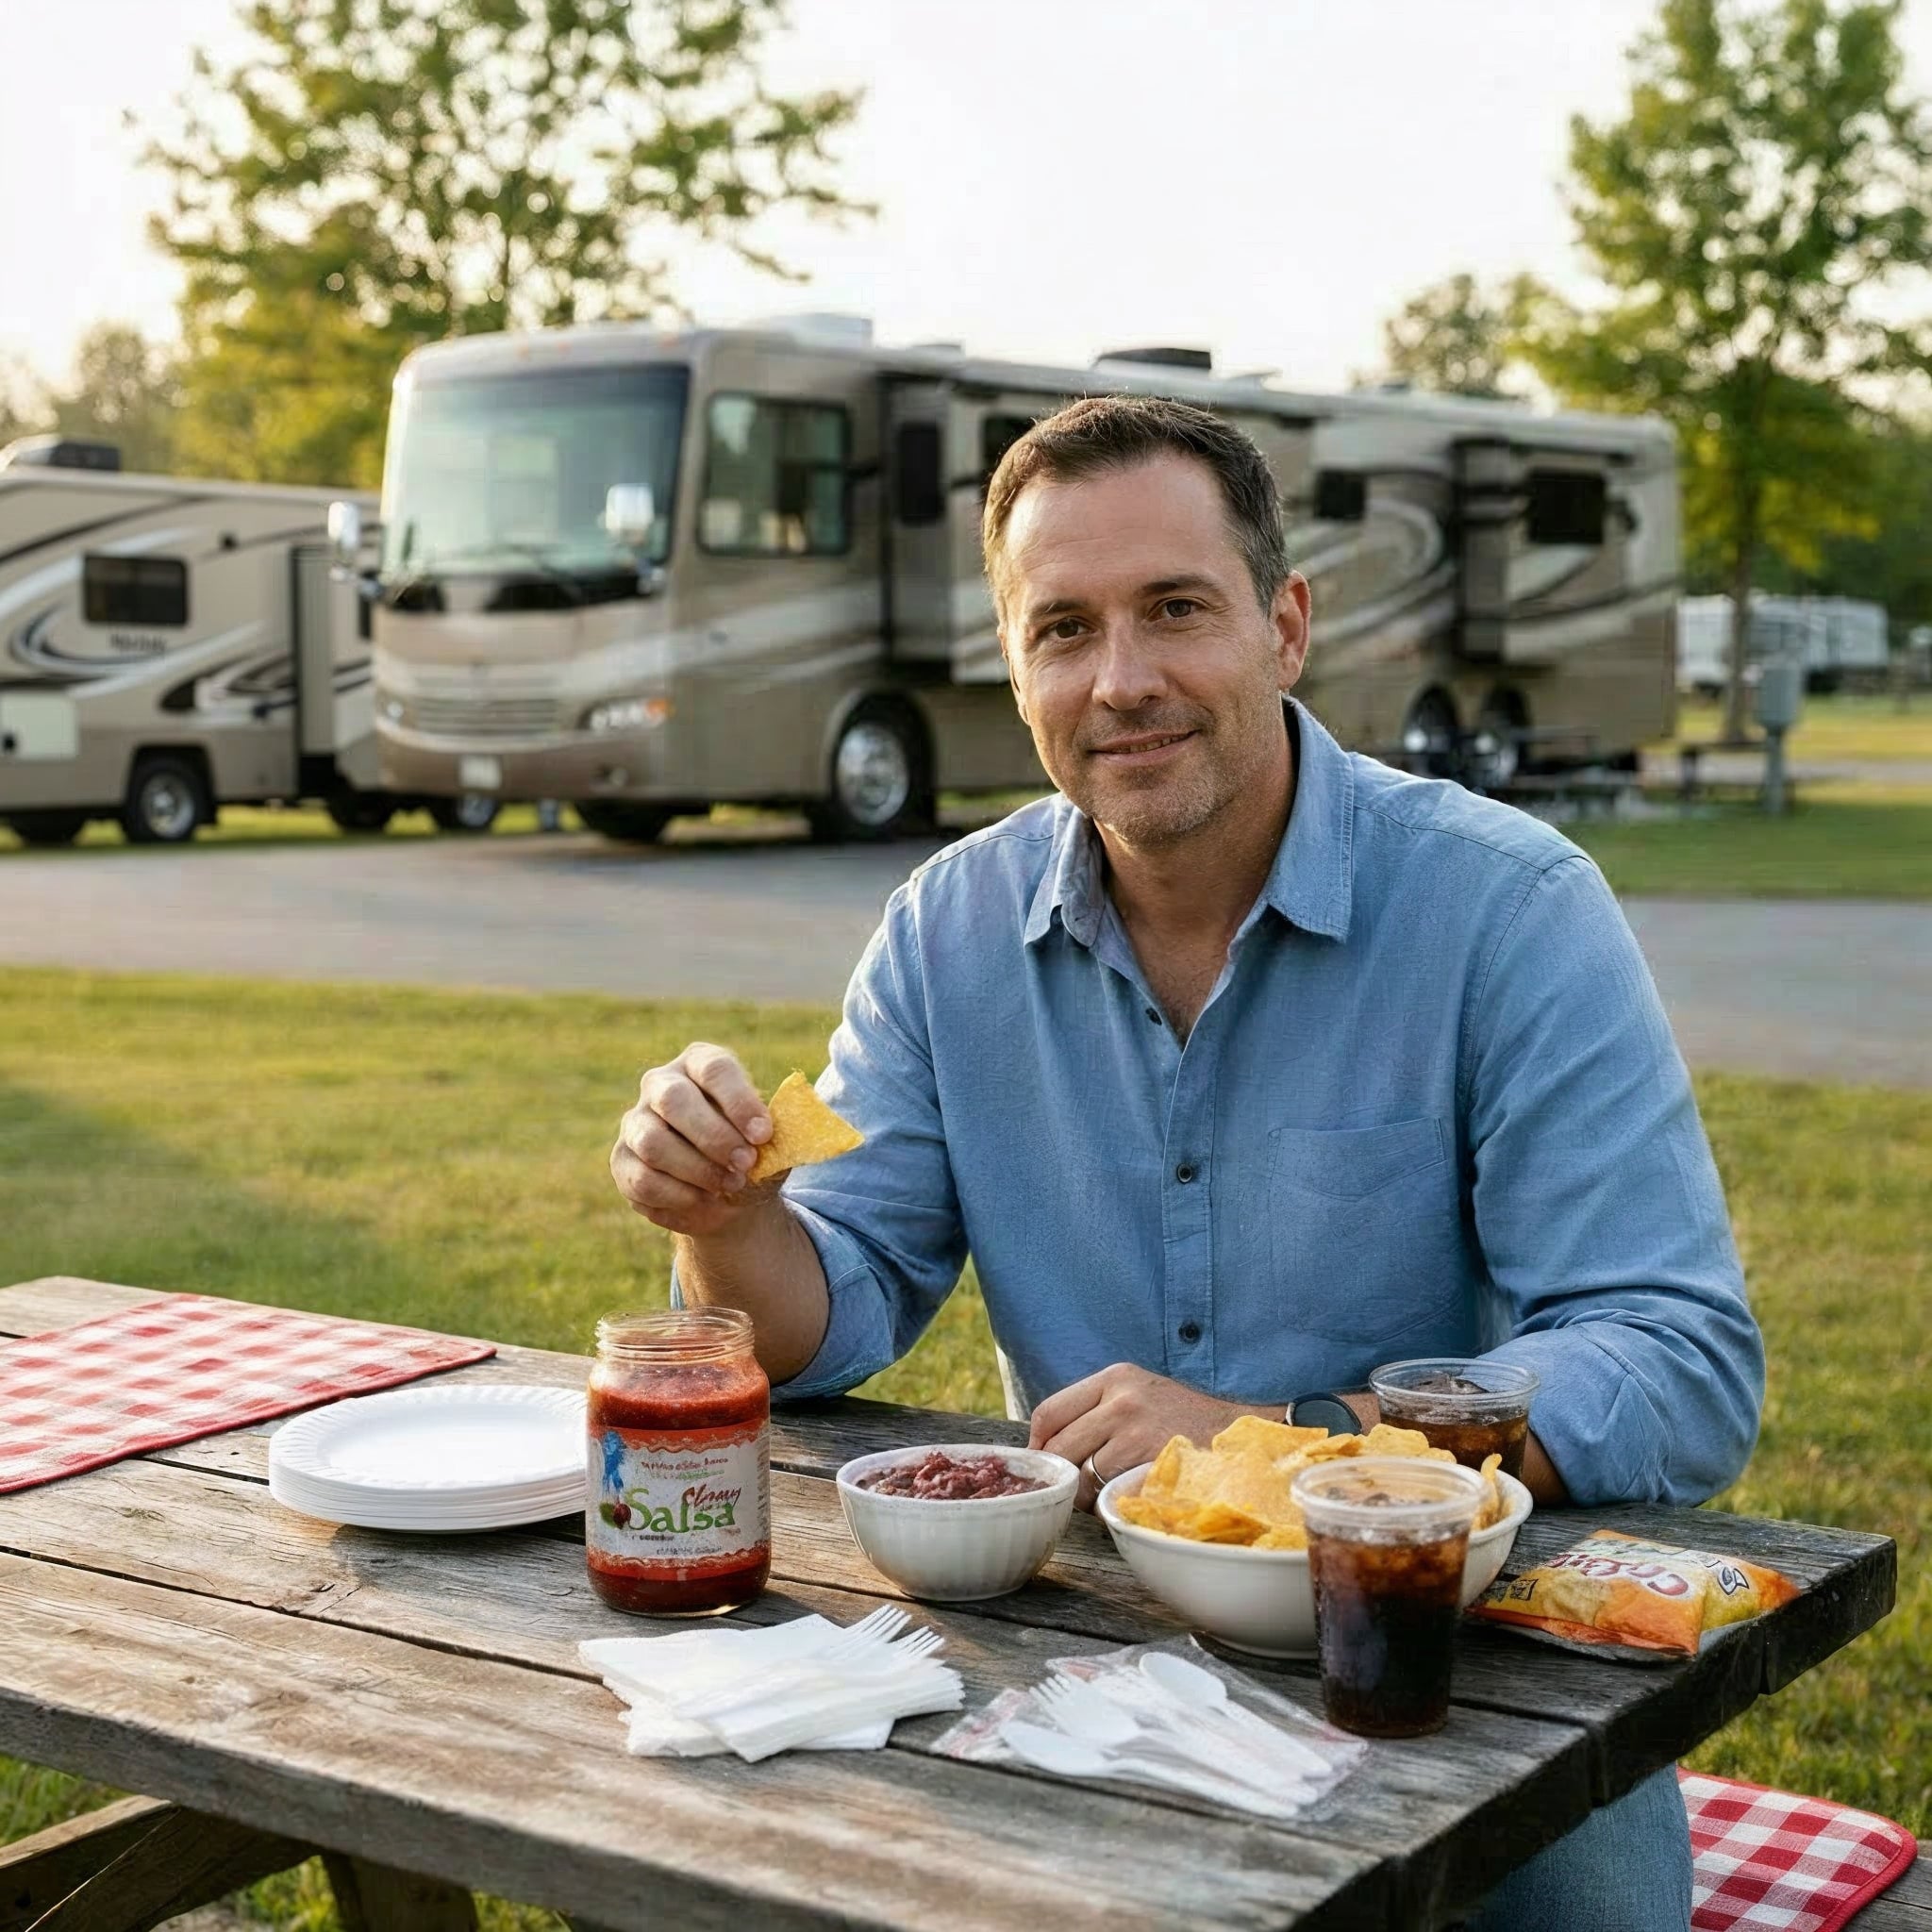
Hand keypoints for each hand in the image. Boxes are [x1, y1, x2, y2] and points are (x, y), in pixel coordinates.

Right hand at [611, 1043, 775, 1238]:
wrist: (729, 1194)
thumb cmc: (754, 1154)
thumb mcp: (774, 1142)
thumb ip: (781, 1133)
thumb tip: (785, 1137)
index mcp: (700, 1064)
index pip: (714, 1069)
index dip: (738, 1101)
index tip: (763, 1135)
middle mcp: (661, 1084)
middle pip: (674, 1100)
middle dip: (713, 1137)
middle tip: (745, 1165)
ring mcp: (636, 1121)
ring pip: (654, 1143)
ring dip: (697, 1170)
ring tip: (730, 1185)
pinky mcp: (622, 1160)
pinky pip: (643, 1180)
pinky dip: (679, 1197)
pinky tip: (705, 1202)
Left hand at [1028, 1363, 1272, 1510]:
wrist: (1239, 1435)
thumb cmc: (1184, 1420)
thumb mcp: (1140, 1393)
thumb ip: (1097, 1409)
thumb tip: (1047, 1444)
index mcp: (1114, 1378)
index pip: (1050, 1411)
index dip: (1039, 1444)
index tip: (1043, 1462)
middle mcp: (1121, 1400)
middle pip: (1059, 1447)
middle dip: (1060, 1475)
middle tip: (1070, 1488)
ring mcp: (1136, 1432)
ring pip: (1081, 1476)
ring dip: (1084, 1495)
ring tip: (1104, 1494)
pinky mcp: (1151, 1463)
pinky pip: (1108, 1494)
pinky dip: (1108, 1504)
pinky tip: (1124, 1498)